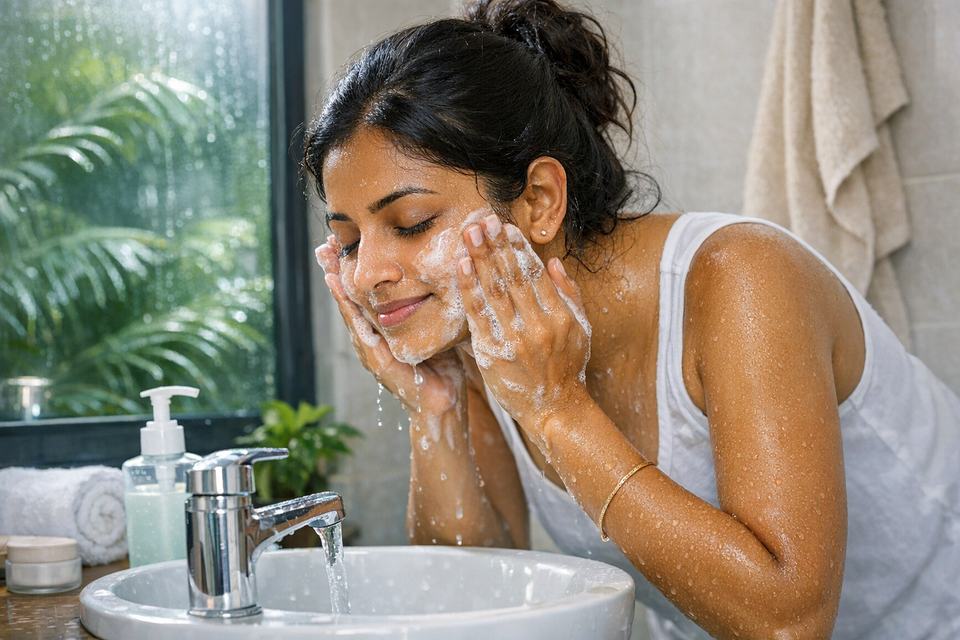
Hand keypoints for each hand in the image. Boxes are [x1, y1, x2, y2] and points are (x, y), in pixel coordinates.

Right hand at [316, 237, 464, 415]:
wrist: (443, 406)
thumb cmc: (441, 369)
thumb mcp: (429, 331)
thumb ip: (424, 310)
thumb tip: (435, 278)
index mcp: (379, 332)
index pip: (360, 296)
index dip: (349, 272)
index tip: (339, 245)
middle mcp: (370, 341)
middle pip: (348, 302)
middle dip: (335, 274)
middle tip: (323, 246)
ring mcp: (372, 354)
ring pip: (351, 316)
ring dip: (338, 291)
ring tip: (327, 267)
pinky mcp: (381, 365)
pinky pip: (365, 335)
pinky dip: (353, 315)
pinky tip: (346, 299)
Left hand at [455, 215, 590, 444]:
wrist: (555, 409)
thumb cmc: (567, 367)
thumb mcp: (581, 329)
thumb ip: (569, 294)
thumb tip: (553, 261)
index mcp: (560, 316)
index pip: (535, 274)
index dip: (519, 249)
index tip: (506, 227)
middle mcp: (538, 325)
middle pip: (512, 277)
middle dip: (496, 246)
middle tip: (482, 221)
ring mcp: (514, 340)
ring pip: (494, 291)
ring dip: (480, 259)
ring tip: (469, 234)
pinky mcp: (493, 353)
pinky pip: (478, 315)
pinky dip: (469, 289)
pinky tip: (462, 268)